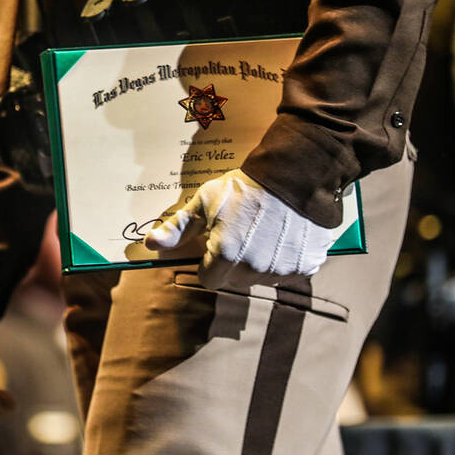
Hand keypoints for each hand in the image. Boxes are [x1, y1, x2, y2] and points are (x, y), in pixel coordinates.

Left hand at [145, 169, 335, 290]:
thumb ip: (177, 228)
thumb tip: (149, 245)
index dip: (209, 262)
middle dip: (234, 264)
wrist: (295, 174)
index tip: (217, 243)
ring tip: (264, 233)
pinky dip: (285, 260)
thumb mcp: (205, 202)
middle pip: (235, 281)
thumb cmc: (245, 186)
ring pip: (261, 279)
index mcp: (225, 255)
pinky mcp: (305, 267)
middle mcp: (253, 269)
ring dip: (260, 264)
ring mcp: (281, 270)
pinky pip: (288, 274)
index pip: (209, 279)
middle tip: (242, 233)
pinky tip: (284, 237)